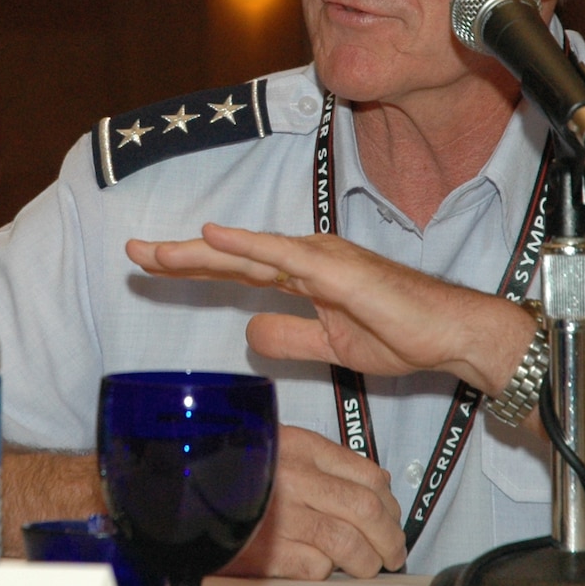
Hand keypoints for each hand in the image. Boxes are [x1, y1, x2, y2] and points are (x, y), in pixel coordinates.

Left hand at [125, 225, 526, 395]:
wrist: (450, 335)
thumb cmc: (401, 334)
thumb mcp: (330, 346)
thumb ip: (290, 337)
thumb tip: (249, 334)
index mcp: (304, 276)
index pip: (237, 272)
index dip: (195, 268)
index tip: (152, 266)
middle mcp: (307, 259)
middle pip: (232, 259)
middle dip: (181, 257)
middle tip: (134, 253)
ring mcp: (321, 260)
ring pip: (248, 254)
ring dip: (200, 253)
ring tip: (156, 252)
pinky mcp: (337, 269)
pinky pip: (283, 257)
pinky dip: (246, 246)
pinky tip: (214, 239)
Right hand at [222, 425, 405, 579]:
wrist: (172, 483)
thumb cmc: (220, 463)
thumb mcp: (272, 444)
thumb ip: (316, 460)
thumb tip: (369, 482)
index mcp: (298, 447)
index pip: (367, 473)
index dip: (388, 501)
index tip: (391, 513)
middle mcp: (294, 478)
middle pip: (366, 510)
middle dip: (389, 535)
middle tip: (392, 549)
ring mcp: (282, 517)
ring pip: (349, 544)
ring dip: (366, 560)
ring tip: (367, 565)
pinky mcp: (267, 552)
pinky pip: (316, 567)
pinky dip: (327, 572)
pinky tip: (324, 568)